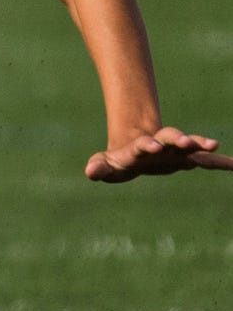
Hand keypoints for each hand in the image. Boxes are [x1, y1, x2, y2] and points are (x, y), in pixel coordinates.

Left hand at [84, 127, 232, 181]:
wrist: (135, 151)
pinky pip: (208, 161)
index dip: (147, 144)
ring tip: (213, 144)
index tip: (152, 146)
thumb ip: (98, 167)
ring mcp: (176, 151)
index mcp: (141, 146)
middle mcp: (162, 145)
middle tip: (186, 142)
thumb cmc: (119, 159)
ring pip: (191, 144)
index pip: (144, 143)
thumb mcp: (105, 164)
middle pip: (170, 137)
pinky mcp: (188, 159)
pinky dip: (222, 163)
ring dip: (200, 144)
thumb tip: (90, 173)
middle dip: (178, 138)